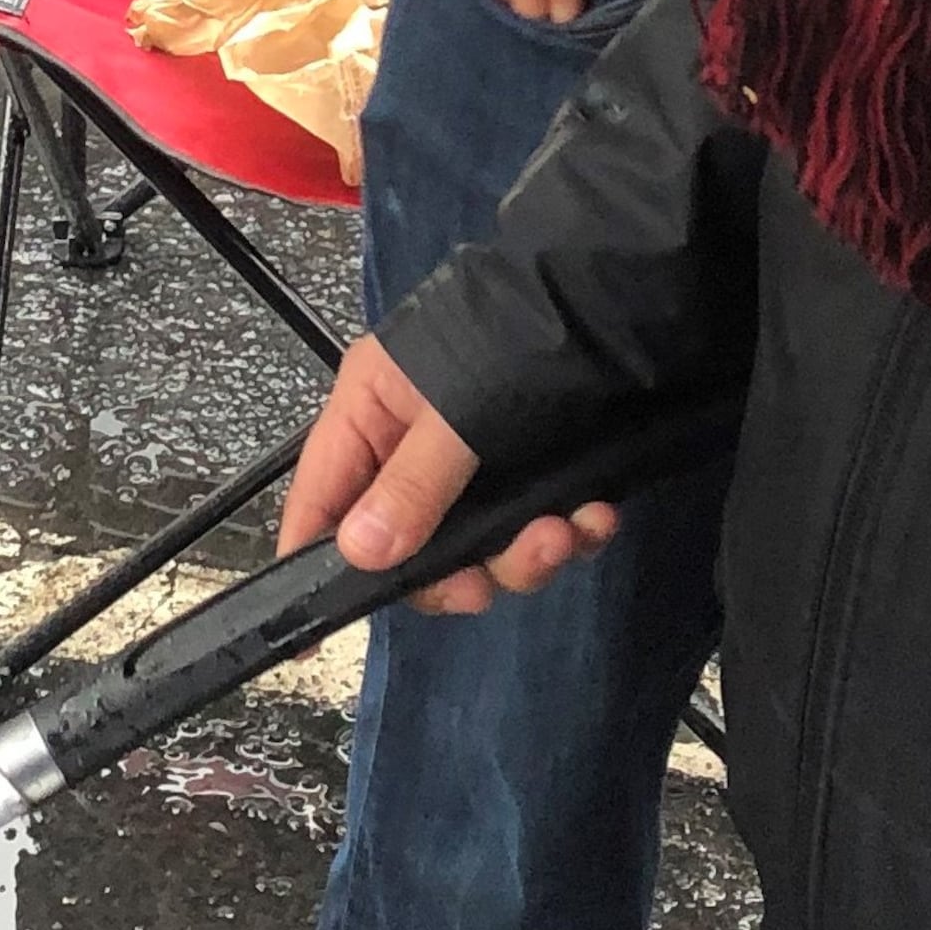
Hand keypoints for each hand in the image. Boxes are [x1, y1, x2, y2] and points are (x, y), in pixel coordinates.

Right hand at [278, 332, 620, 615]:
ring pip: (481, 546)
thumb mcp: (456, 410)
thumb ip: (410, 486)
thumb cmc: (516, 334)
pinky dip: (568, 534)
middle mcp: (415, 440)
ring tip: (565, 535)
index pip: (321, 503)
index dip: (313, 567)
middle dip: (458, 572)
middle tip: (491, 584)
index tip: (313, 638)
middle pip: (408, 545)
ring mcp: (478, 459)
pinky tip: (595, 519)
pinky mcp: (536, 468)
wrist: (618, 292)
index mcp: (371, 411)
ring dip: (525, 556)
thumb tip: (361, 553)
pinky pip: (536, 526)